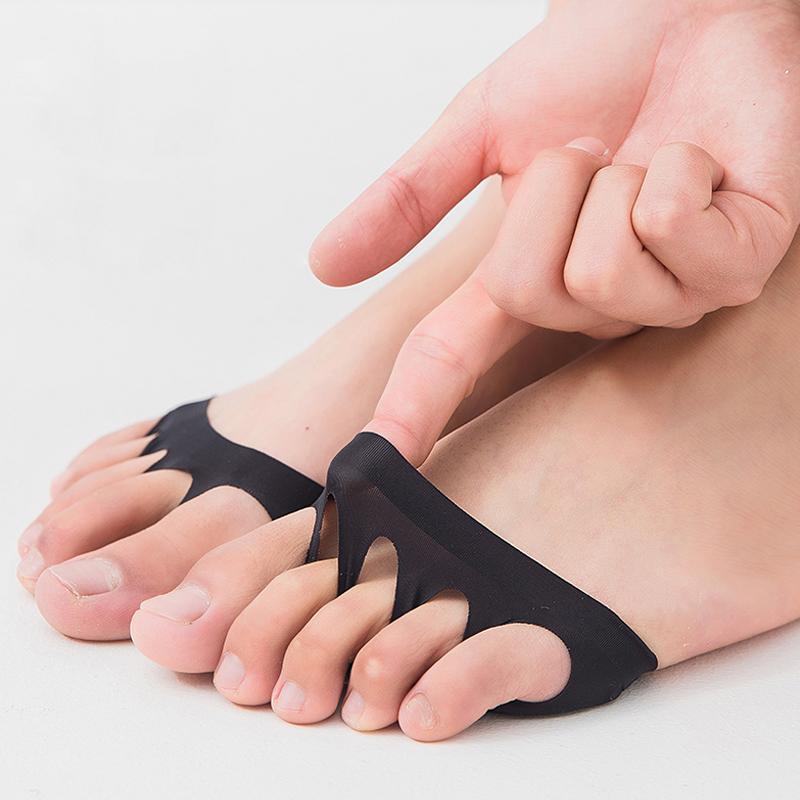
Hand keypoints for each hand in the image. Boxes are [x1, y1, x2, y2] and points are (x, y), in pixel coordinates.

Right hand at [311, 0, 799, 464]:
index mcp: (530, 275)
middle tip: (588, 153)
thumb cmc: (603, 60)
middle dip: (548, 193)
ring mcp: (670, 294)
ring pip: (597, 276)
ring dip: (609, 182)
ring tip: (641, 156)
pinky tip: (701, 161)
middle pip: (524, 289)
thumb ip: (409, 201)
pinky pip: (671, 235)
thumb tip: (325, 266)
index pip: (455, 354)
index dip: (412, 407)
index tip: (367, 463)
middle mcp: (595, 302)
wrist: (696, 4)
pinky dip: (676, 171)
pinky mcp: (741, 268)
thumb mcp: (481, 129)